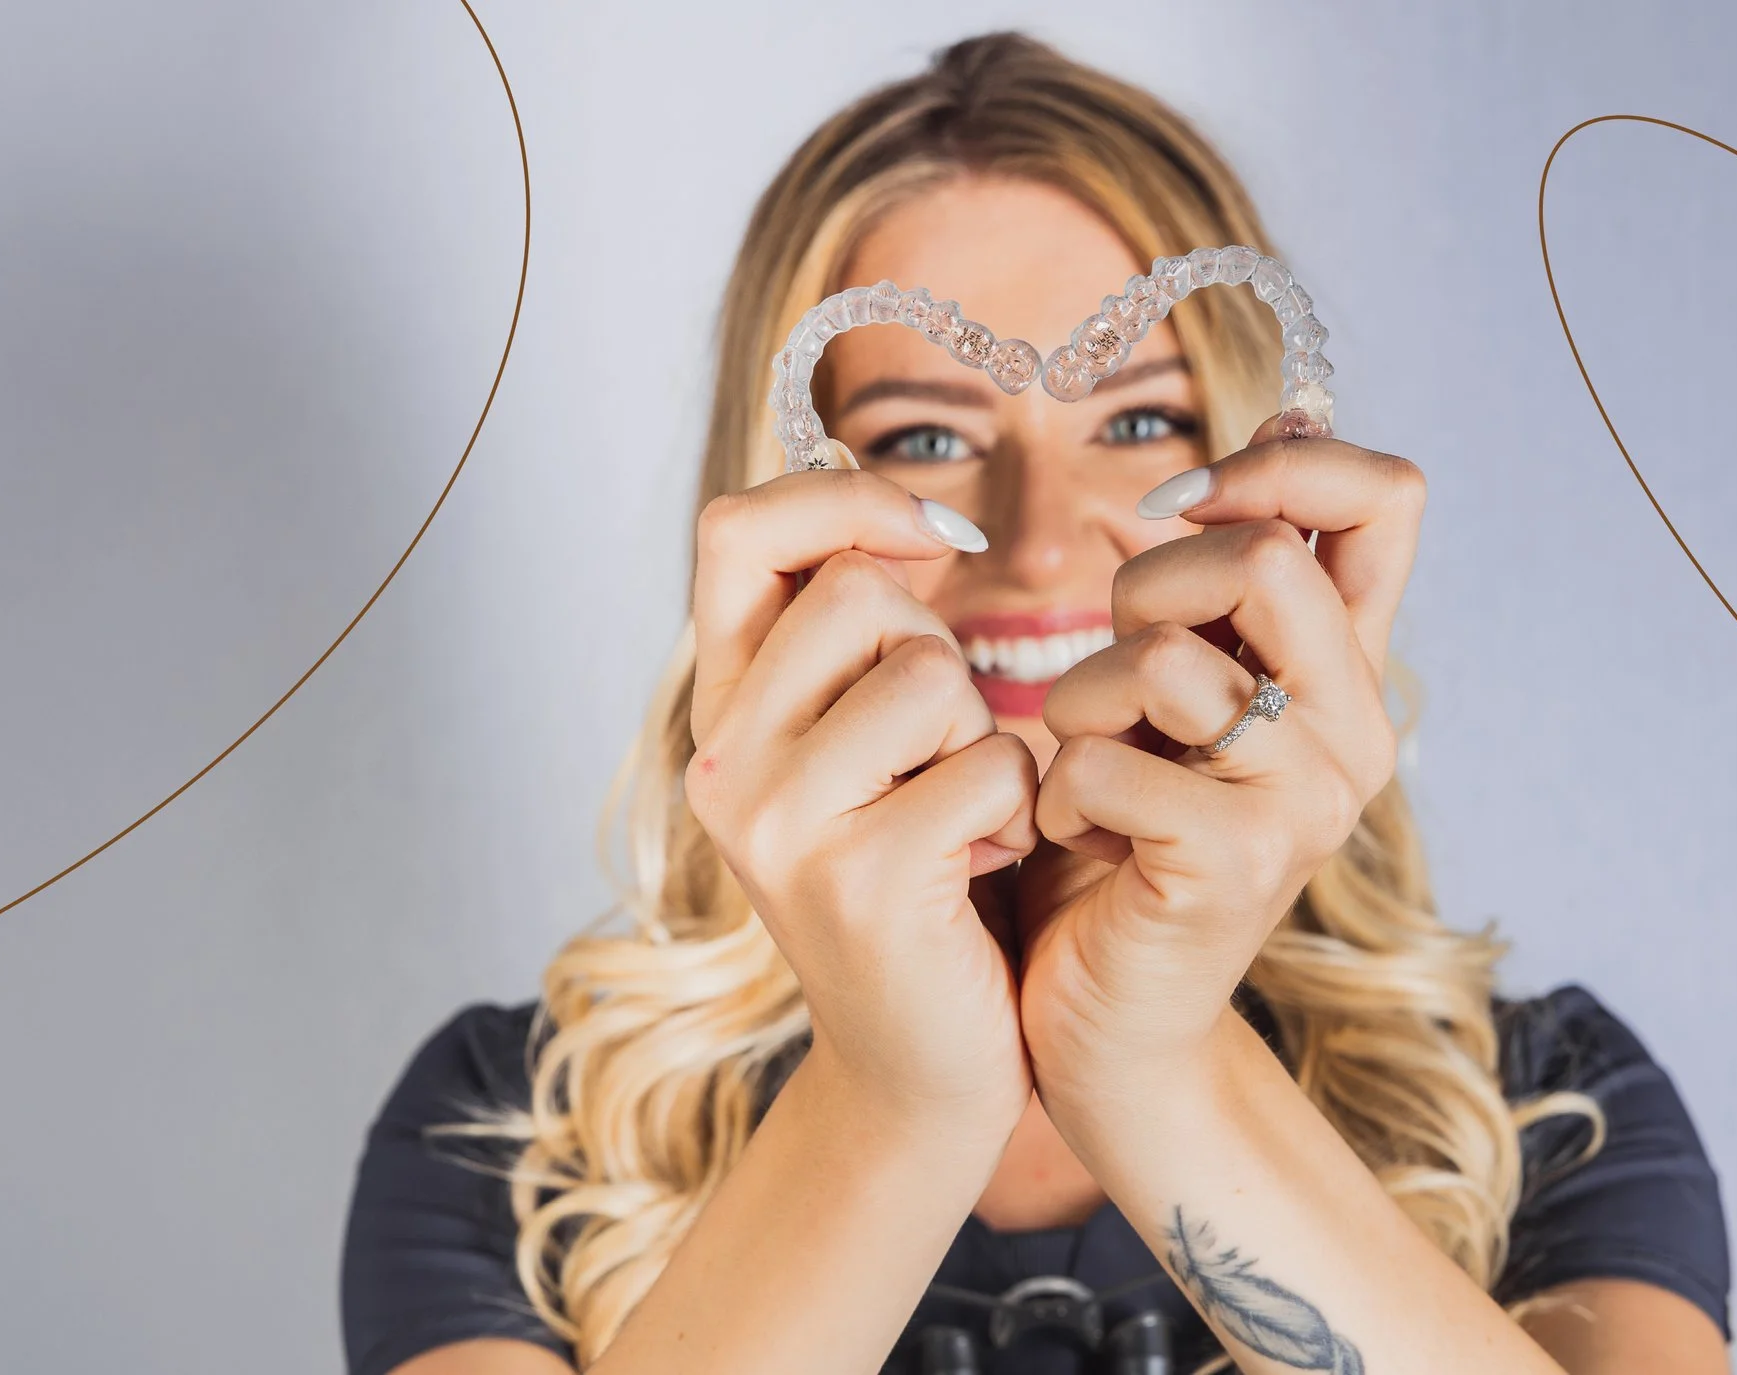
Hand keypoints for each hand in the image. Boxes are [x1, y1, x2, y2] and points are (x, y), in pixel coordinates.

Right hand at [684, 468, 1038, 1139]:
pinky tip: (983, 870)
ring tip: (961, 817)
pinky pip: (989, 764)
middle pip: (858, 590)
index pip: (735, 531)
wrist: (919, 1072)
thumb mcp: (859, 752)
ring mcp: (780, 821)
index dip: (842, 499)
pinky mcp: (862, 877)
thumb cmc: (918, 887)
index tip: (930, 540)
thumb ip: (850, 646)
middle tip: (939, 753)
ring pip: (929, 673)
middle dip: (938, 651)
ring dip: (983, 737)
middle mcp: (723, 762)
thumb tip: (903, 514)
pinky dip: (1019, 809)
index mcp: (718, 715)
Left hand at [1013, 418, 1424, 1094]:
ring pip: (1163, 661)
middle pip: (1267, 557)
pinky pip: (1103, 765)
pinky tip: (1079, 847)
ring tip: (1086, 779)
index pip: (1388, 498)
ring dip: (1077, 709)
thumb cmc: (1118, 844)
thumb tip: (1292, 403)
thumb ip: (1217, 588)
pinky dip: (1056, 799)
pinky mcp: (1238, 865)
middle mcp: (1353, 731)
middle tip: (1115, 683)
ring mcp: (1306, 803)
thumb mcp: (1169, 696)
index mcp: (1342, 675)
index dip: (1280, 464)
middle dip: (1145, 590)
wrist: (1109, 1026)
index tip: (1180, 506)